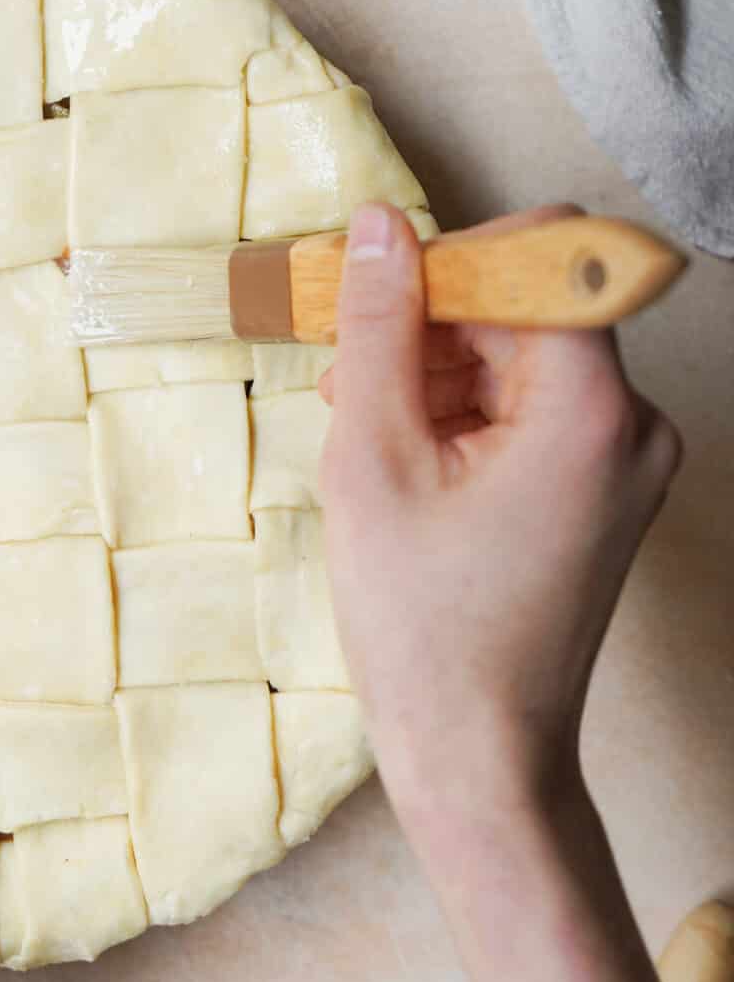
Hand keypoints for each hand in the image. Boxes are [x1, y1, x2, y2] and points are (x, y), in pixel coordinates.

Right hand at [317, 202, 680, 845]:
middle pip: (532, 304)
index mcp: (592, 409)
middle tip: (347, 378)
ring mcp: (627, 459)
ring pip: (525, 354)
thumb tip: (379, 228)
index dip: (451, 260)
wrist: (479, 753)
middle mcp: (635, 424)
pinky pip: (533, 407)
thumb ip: (377, 331)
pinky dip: (466, 413)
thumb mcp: (374, 462)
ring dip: (439, 370)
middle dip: (432, 324)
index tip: (376, 299)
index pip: (543, 254)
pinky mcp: (604, 489)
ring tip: (366, 432)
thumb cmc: (425, 628)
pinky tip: (405, 459)